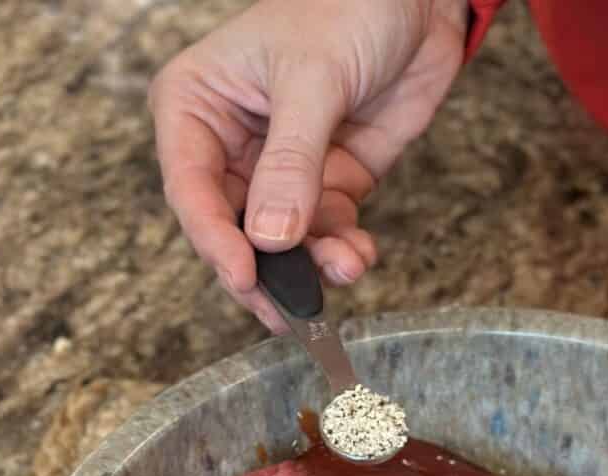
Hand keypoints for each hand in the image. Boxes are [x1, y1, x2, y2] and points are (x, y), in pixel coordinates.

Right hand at [149, 0, 467, 330]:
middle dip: (266, 272)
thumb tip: (271, 239)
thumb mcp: (312, 80)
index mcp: (199, 106)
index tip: (246, 278)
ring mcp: (284, 171)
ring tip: (346, 268)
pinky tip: (358, 256)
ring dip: (314, 266)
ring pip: (285, 243)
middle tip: (290, 312)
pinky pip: (328, 233)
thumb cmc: (348, 7)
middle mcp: (234, 146)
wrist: (416, 2)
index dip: (216, 241)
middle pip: (235, 229)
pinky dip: (343, 252)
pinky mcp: (331, 184)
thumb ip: (291, 162)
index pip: (191, 188)